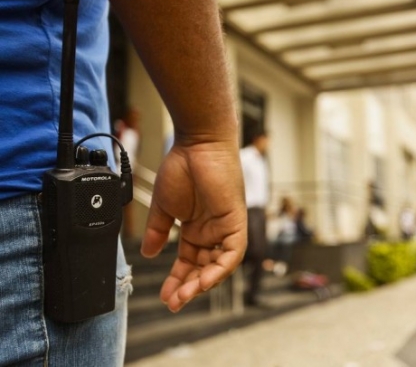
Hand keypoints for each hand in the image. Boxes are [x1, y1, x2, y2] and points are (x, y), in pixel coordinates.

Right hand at [141, 140, 246, 312]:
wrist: (197, 144)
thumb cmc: (182, 167)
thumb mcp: (164, 207)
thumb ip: (159, 231)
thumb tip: (149, 253)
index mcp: (196, 228)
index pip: (189, 262)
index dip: (177, 280)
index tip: (165, 296)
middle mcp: (212, 231)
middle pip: (203, 268)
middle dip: (188, 287)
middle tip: (173, 302)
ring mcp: (225, 227)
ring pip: (218, 265)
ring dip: (202, 282)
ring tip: (184, 296)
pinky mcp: (236, 221)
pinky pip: (232, 253)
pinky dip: (220, 269)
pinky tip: (204, 281)